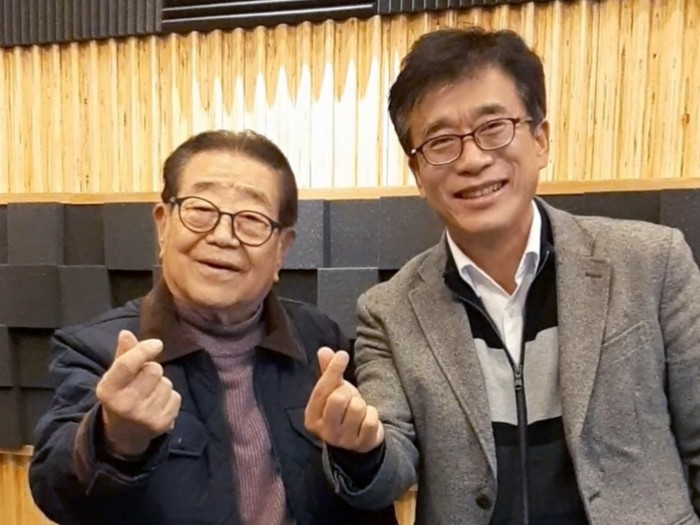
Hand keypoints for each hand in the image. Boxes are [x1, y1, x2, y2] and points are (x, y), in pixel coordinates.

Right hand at [95, 330, 181, 456]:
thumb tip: (126, 333)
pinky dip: (170, 397)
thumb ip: (123, 354)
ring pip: (166, 383)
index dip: (144, 350)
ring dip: (161, 384)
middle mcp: (125, 405)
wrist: (123, 435)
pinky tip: (157, 405)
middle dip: (152, 369)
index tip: (157, 344)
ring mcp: (144, 416)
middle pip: (153, 370)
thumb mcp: (115, 377)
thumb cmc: (121, 396)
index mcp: (108, 390)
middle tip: (143, 380)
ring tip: (149, 394)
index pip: (127, 365)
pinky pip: (176, 397)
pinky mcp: (162, 424)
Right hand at [304, 347, 383, 452]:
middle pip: (339, 398)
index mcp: (312, 418)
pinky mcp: (361, 445)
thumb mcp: (333, 391)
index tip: (343, 354)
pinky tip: (366, 420)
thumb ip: (327, 372)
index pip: (322, 390)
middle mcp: (324, 432)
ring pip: (357, 408)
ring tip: (357, 410)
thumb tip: (323, 350)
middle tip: (349, 398)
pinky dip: (372, 414)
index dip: (333, 370)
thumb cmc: (342, 410)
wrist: (357, 438)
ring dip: (361, 404)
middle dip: (348, 392)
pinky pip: (370, 420)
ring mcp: (343, 441)